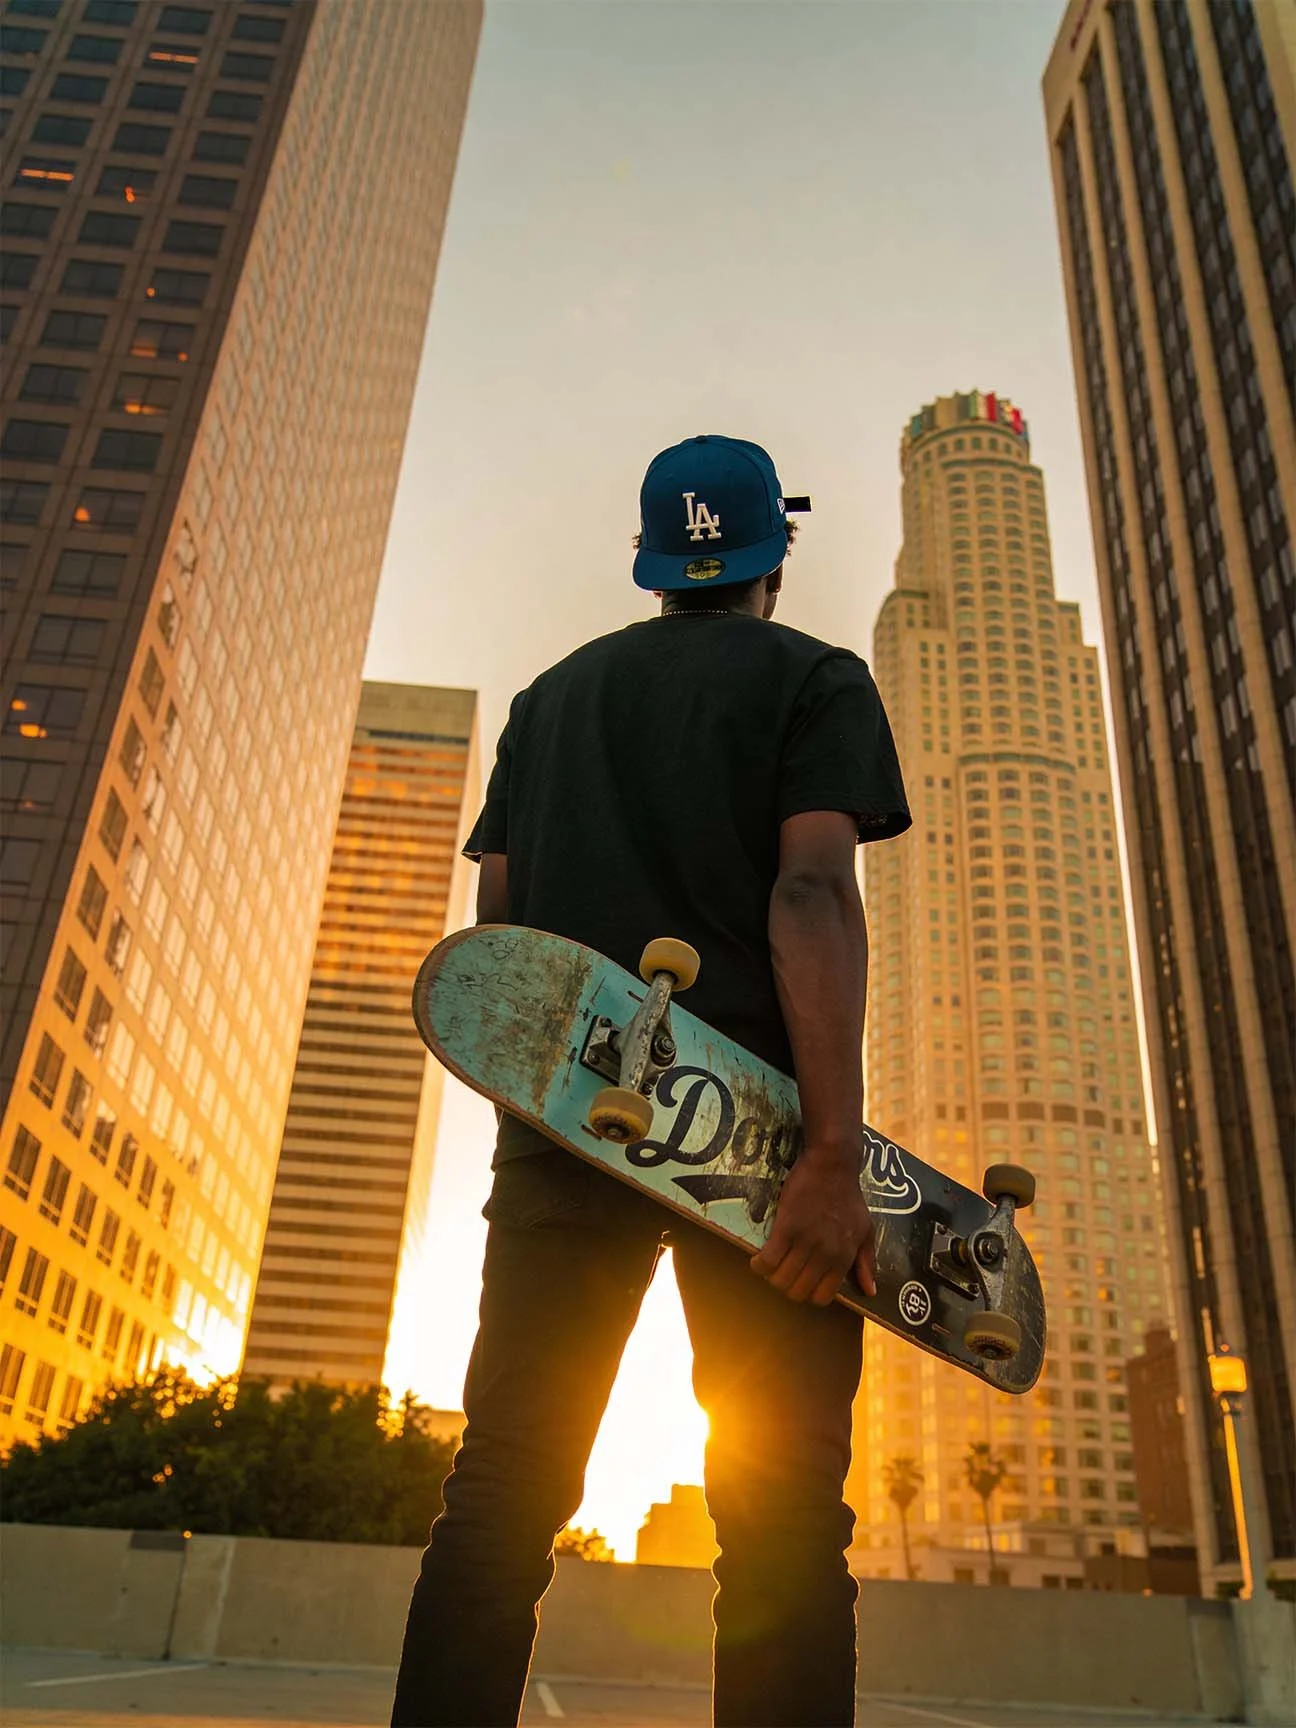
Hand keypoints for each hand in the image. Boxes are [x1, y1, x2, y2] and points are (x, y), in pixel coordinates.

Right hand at [749, 1145, 877, 1304]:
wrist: (832, 1164)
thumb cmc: (849, 1197)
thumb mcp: (866, 1230)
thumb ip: (867, 1262)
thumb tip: (870, 1292)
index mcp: (844, 1258)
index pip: (822, 1297)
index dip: (809, 1294)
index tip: (802, 1281)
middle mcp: (825, 1254)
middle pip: (798, 1291)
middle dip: (788, 1287)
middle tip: (784, 1272)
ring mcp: (805, 1241)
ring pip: (781, 1279)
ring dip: (772, 1277)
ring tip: (771, 1264)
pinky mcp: (786, 1227)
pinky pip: (767, 1261)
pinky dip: (759, 1265)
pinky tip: (758, 1259)